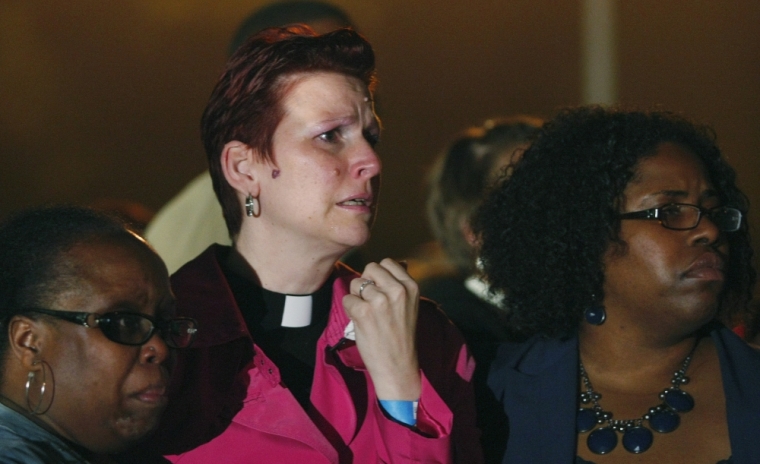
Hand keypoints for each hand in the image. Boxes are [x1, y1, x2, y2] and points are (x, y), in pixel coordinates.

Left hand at [342, 258, 420, 400]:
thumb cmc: (401, 336)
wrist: (398, 366)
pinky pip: (347, 299)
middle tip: (370, 301)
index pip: (387, 263)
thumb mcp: (410, 305)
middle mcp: (397, 290)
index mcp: (411, 286)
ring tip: (367, 314)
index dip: (378, 275)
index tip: (380, 290)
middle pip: (370, 268)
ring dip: (357, 297)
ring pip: (356, 283)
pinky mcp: (364, 312)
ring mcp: (380, 300)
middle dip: (366, 282)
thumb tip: (398, 262)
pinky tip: (360, 321)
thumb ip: (401, 283)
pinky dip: (349, 309)